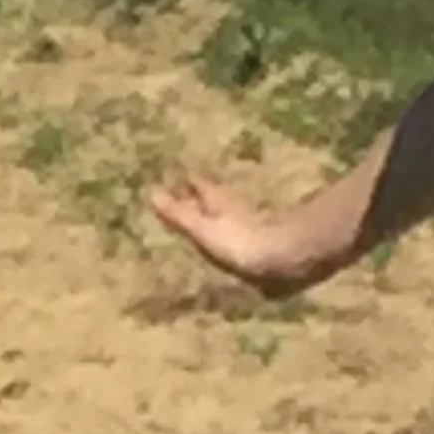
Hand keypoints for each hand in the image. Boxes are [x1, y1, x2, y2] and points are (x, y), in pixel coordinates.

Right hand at [149, 175, 301, 289]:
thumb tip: (151, 193)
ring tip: (200, 212)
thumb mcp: (202, 230)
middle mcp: (231, 204)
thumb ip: (178, 214)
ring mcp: (245, 220)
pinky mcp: (257, 237)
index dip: (185, 178)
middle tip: (183, 191)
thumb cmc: (238, 243)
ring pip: (223, 208)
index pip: (197, 182)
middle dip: (197, 192)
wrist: (282, 260)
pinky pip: (233, 226)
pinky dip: (224, 225)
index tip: (175, 174)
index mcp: (216, 198)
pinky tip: (223, 234)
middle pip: (210, 193)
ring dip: (211, 208)